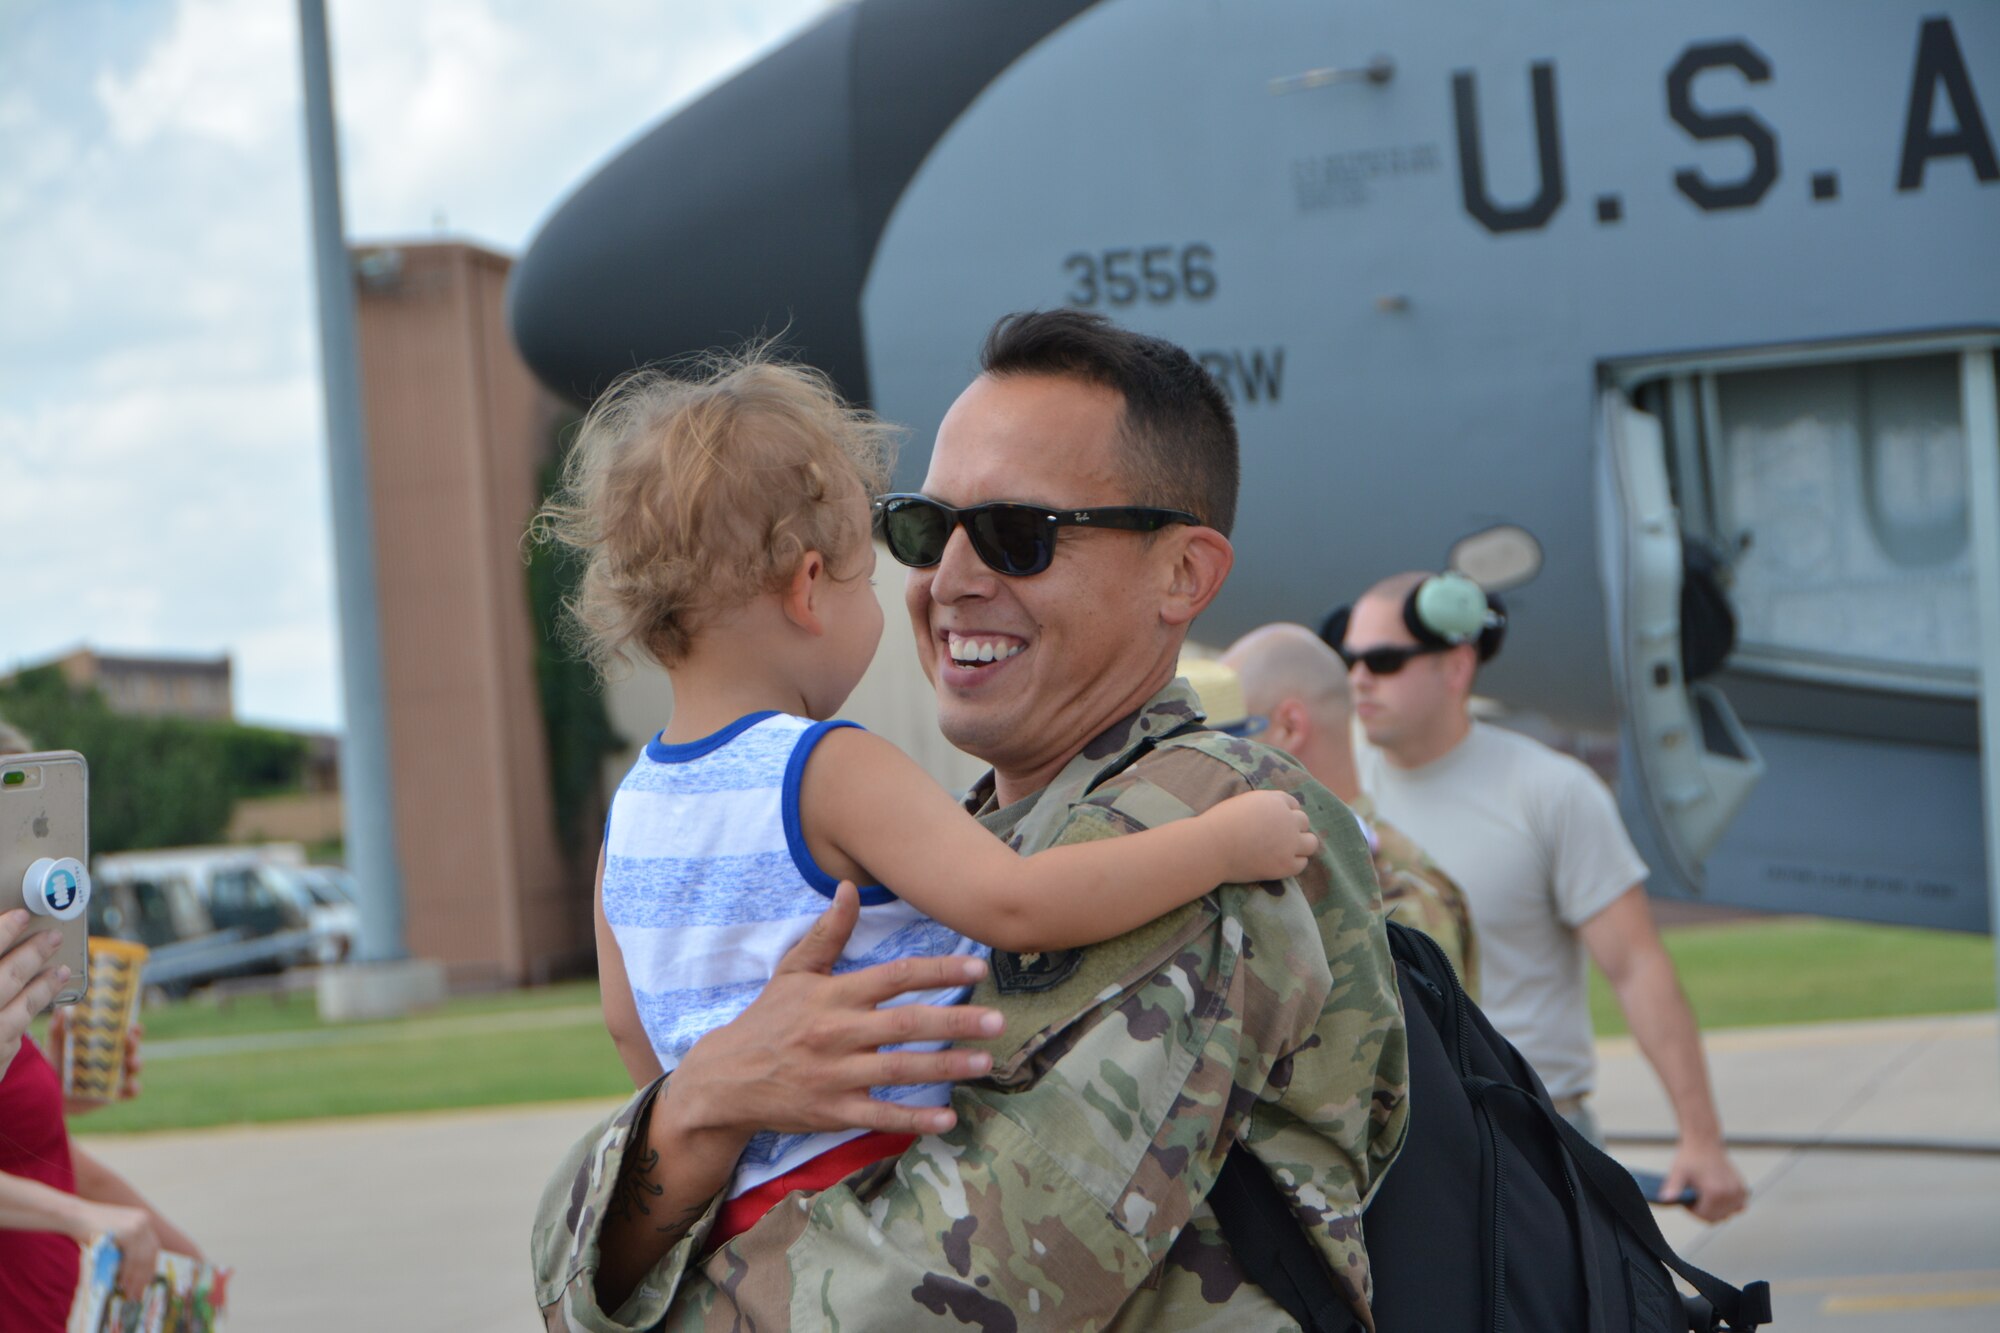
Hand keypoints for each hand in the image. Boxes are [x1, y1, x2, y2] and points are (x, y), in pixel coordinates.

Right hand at [0, 911, 68, 1066]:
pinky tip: (41, 1001)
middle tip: (53, 935)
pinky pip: (14, 1039)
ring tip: (61, 968)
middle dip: (32, 954)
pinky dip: (29, 1015)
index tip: (21, 914)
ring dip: (44, 986)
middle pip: (5, 978)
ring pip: (20, 1009)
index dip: (1, 932)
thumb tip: (1, 940)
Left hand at [52, 1011, 144, 1113]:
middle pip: (133, 1047)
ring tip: (130, 1061)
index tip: (132, 1024)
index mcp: (105, 1042)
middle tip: (129, 1039)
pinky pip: (131, 1091)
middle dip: (134, 1042)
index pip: (124, 1031)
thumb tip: (63, 1009)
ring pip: (135, 1066)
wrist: (47, 1094)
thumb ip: (58, 1027)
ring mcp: (116, 1075)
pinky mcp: (114, 1094)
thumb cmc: (53, 1065)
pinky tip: (128, 1086)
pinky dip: (134, 1088)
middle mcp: (114, 1057)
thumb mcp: (55, 1045)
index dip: (132, 1027)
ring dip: (136, 1062)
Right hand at [93, 1202, 161, 1303]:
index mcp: (142, 1220)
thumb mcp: (114, 1235)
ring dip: (136, 1277)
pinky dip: (128, 1271)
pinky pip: (133, 1257)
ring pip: (143, 1257)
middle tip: (138, 1291)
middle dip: (145, 1274)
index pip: (152, 1247)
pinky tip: (122, 1282)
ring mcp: (139, 1225)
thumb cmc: (89, 1228)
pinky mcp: (130, 1232)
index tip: (146, 1281)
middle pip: (151, 1253)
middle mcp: (144, 1221)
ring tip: (129, 1291)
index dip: (149, 1266)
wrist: (75, 1216)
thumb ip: (125, 1247)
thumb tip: (132, 1272)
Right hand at [667, 882, 1003, 1142]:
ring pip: (900, 1069)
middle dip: (955, 1021)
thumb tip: (848, 887)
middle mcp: (837, 1033)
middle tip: (997, 1020)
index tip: (978, 967)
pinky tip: (947, 1117)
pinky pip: (880, 1116)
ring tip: (986, 1062)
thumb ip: (828, 933)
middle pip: (906, 1023)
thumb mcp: (794, 972)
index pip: (895, 976)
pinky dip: (914, 1119)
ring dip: (946, 1066)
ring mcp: (836, 1075)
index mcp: (833, 995)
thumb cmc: (769, 1021)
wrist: (726, 1079)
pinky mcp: (833, 1111)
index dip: (938, 970)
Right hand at [1208, 790, 1317, 881]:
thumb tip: (1269, 814)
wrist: (1210, 847)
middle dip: (1292, 828)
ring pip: (1311, 842)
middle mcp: (1287, 819)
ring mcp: (1289, 843)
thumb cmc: (1218, 824)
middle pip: (1303, 821)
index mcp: (1274, 800)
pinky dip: (1293, 863)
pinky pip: (1302, 863)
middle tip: (1277, 838)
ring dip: (1300, 845)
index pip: (1292, 804)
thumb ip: (1262, 806)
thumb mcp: (1242, 803)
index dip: (1285, 813)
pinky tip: (1278, 863)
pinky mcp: (1286, 864)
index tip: (1275, 823)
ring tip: (1284, 851)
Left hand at [1663, 1137, 1747, 1223]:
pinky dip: (1729, 1206)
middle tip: (1694, 1197)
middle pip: (1717, 1217)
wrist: (1704, 1142)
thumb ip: (1672, 1187)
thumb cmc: (1690, 1156)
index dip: (1693, 1211)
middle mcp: (1730, 1193)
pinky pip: (1738, 1206)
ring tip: (1704, 1197)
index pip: (1705, 1216)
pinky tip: (1717, 1197)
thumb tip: (1665, 1199)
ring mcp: (1738, 1191)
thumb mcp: (1678, 1172)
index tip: (1687, 1200)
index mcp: (1715, 1192)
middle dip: (1704, 1212)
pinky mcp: (1743, 1188)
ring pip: (1728, 1214)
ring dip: (1716, 1210)